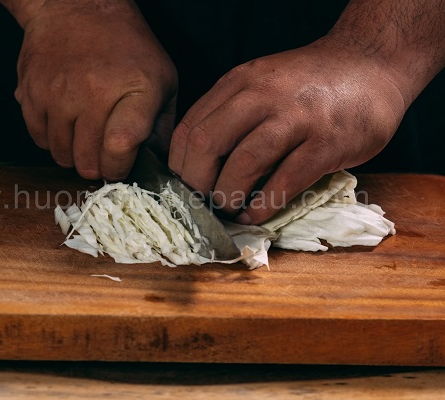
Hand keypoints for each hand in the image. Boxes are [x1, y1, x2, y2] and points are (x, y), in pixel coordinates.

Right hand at [14, 1, 176, 179]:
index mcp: (135, 88)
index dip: (119, 167)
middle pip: (88, 160)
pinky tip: (66, 123)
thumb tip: (155, 166)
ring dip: (74, 154)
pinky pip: (39, 139)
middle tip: (103, 155)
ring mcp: (58, 93)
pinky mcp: (31, 92)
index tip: (121, 164)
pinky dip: (52, 140)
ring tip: (85, 136)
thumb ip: (161, 127)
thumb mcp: (162, 79)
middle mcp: (93, 91)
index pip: (119, 147)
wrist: (76, 6)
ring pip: (61, 155)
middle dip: (98, 166)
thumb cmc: (126, 46)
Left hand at [169, 37, 406, 224]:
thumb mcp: (261, 82)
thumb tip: (196, 161)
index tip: (184, 186)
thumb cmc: (310, 83)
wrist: (371, 65)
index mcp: (239, 81)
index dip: (180, 165)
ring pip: (243, 163)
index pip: (190, 127)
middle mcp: (262, 94)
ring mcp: (296, 117)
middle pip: (206, 144)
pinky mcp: (326, 143)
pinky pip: (285, 181)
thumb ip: (230, 111)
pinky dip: (263, 206)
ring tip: (228, 211)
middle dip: (196, 183)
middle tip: (202, 202)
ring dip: (228, 196)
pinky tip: (255, 216)